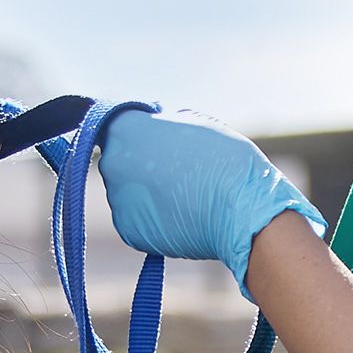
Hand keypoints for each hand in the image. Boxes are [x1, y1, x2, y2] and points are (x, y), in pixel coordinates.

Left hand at [93, 107, 322, 290]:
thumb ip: (165, 124)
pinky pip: (136, 219)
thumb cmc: (226, 160)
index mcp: (126, 130)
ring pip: (127, 192)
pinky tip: (180, 215)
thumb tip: (155, 131)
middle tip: (174, 171)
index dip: (137, 133)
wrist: (241, 210)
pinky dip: (153, 218)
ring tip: (183, 195)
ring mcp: (118, 199)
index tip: (153, 140)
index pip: (116, 126)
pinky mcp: (128, 230)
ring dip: (146, 193)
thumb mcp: (196, 122)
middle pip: (118, 160)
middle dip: (139, 164)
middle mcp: (112, 163)